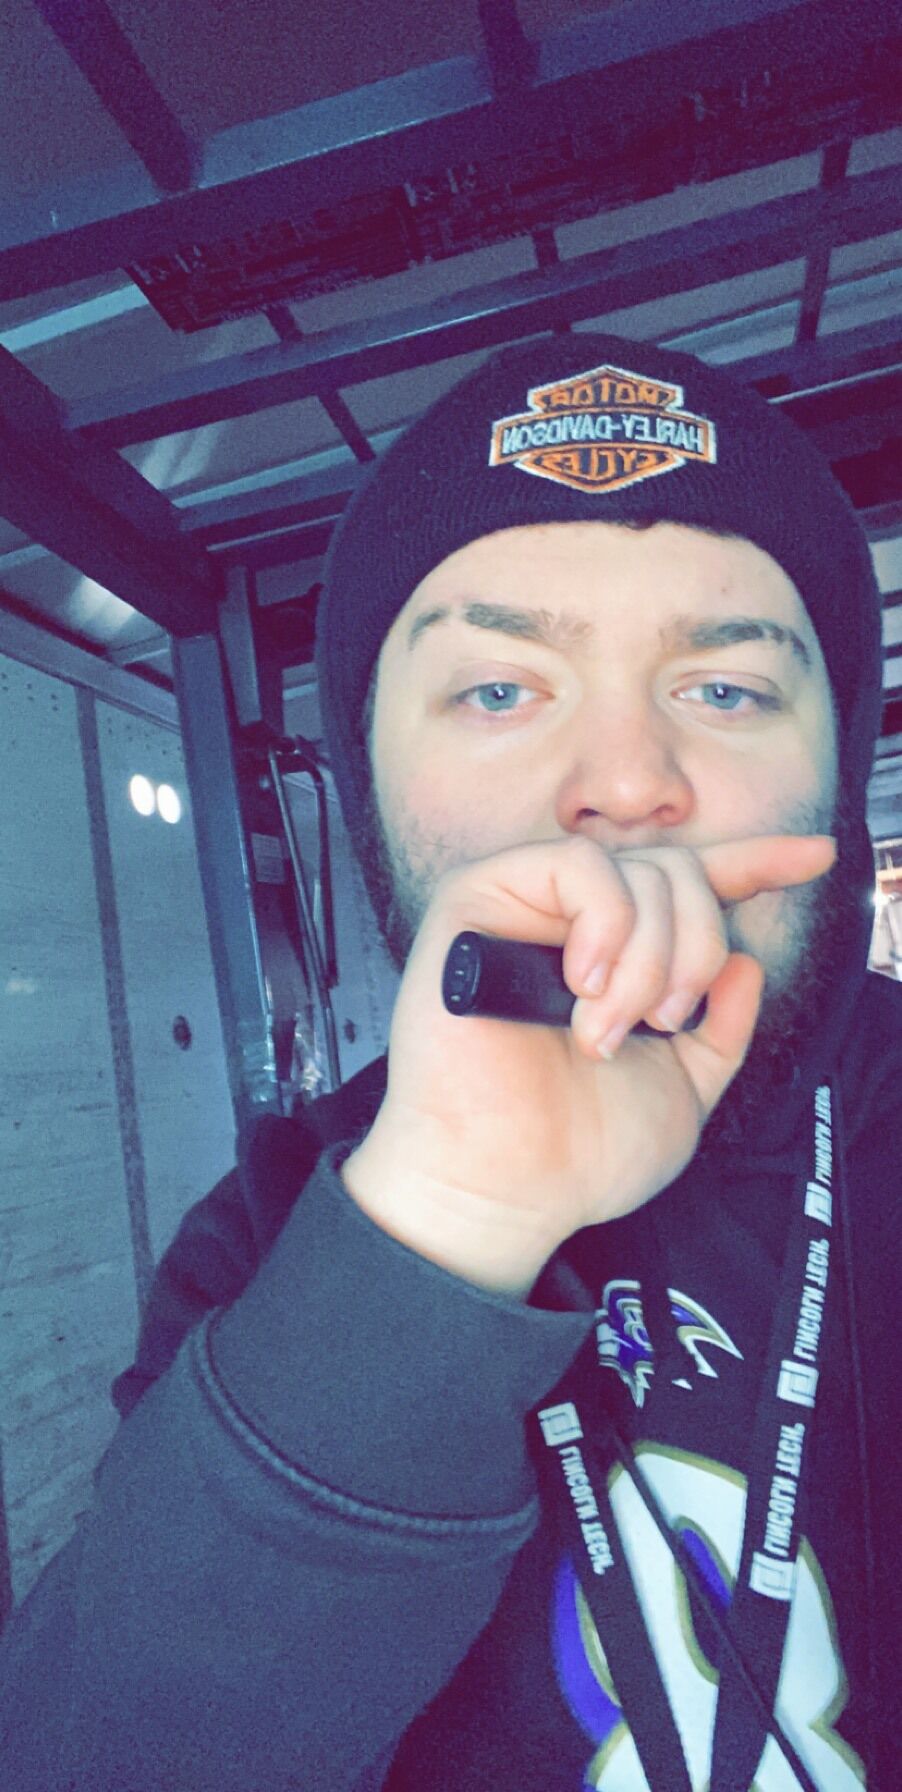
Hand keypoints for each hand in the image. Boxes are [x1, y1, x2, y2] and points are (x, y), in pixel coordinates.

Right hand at [342, 834, 835, 1293]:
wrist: (508, 1188)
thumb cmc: (579, 1151)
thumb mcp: (682, 1090)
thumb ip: (721, 1029)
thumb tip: (745, 963)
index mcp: (625, 959)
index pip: (694, 888)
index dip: (756, 863)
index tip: (816, 858)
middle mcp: (574, 922)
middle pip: (679, 873)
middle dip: (696, 949)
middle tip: (666, 1023)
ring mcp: (526, 905)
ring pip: (639, 871)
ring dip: (649, 960)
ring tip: (606, 1031)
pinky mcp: (479, 897)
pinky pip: (579, 865)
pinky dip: (606, 926)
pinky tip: (584, 986)